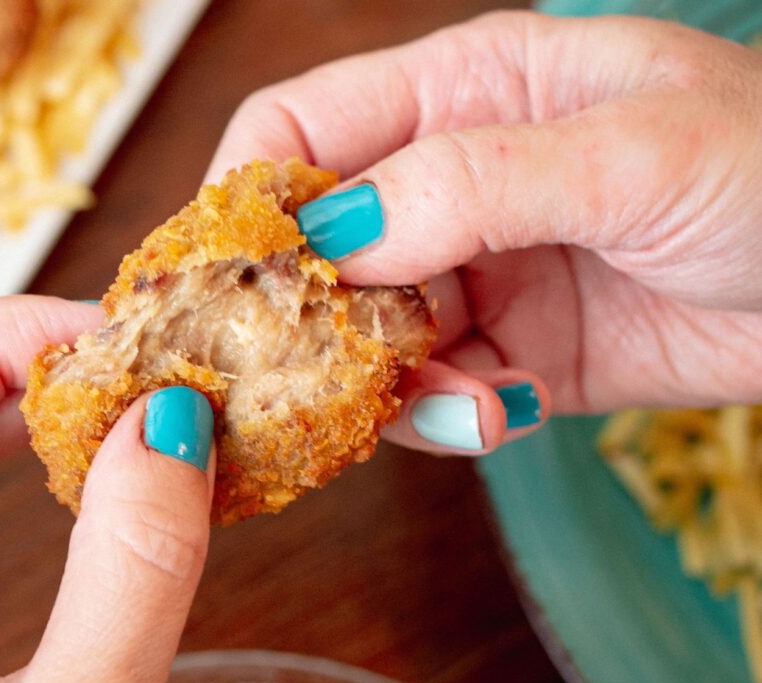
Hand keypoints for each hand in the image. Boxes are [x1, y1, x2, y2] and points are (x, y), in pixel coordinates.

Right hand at [208, 11, 761, 453]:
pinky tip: (494, 417)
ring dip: (385, 381)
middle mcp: (455, 178)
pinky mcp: (514, 351)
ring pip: (367, 333)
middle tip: (310, 372)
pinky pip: (434, 390)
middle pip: (320, 244)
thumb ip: (477, 182)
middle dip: (308, 312)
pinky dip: (446, 416)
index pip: (303, 125)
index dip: (249, 195)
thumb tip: (339, 235)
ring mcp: (481, 269)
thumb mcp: (633, 152)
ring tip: (453, 402)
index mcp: (468, 89)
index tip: (226, 275)